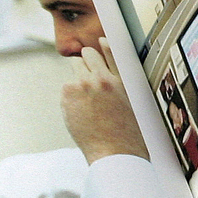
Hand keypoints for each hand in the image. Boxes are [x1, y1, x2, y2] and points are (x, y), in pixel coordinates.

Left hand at [62, 39, 148, 163]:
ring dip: (77, 79)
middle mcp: (103, 78)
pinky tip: (80, 113)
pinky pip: (66, 87)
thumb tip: (104, 60)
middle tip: (88, 81)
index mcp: (122, 79)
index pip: (110, 50)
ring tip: (87, 103)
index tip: (99, 43)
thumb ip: (119, 81)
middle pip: (86, 54)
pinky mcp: (68, 94)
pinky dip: (70, 97)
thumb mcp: (131, 103)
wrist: (115, 154)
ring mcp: (84, 84)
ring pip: (74, 68)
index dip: (102, 47)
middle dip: (85, 63)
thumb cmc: (127, 135)